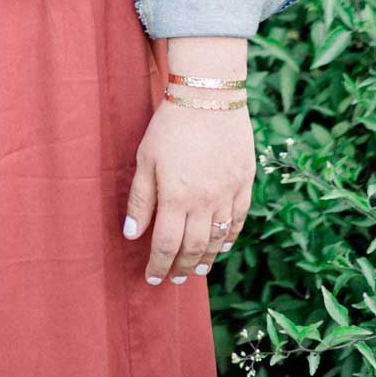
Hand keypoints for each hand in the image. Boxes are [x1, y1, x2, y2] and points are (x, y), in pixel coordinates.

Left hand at [121, 98, 253, 285]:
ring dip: (206, 259)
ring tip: (196, 271)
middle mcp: (204, 202)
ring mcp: (227, 194)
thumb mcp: (145, 159)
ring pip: (217, 239)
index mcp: (176, 197)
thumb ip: (140, 200)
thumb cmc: (170, 125)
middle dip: (180, 268)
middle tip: (173, 280)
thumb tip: (131, 235)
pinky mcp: (244, 183)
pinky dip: (230, 237)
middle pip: (193, 248)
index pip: (165, 245)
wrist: (209, 96)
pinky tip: (223, 247)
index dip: (158, 265)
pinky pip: (239, 220)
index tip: (152, 278)